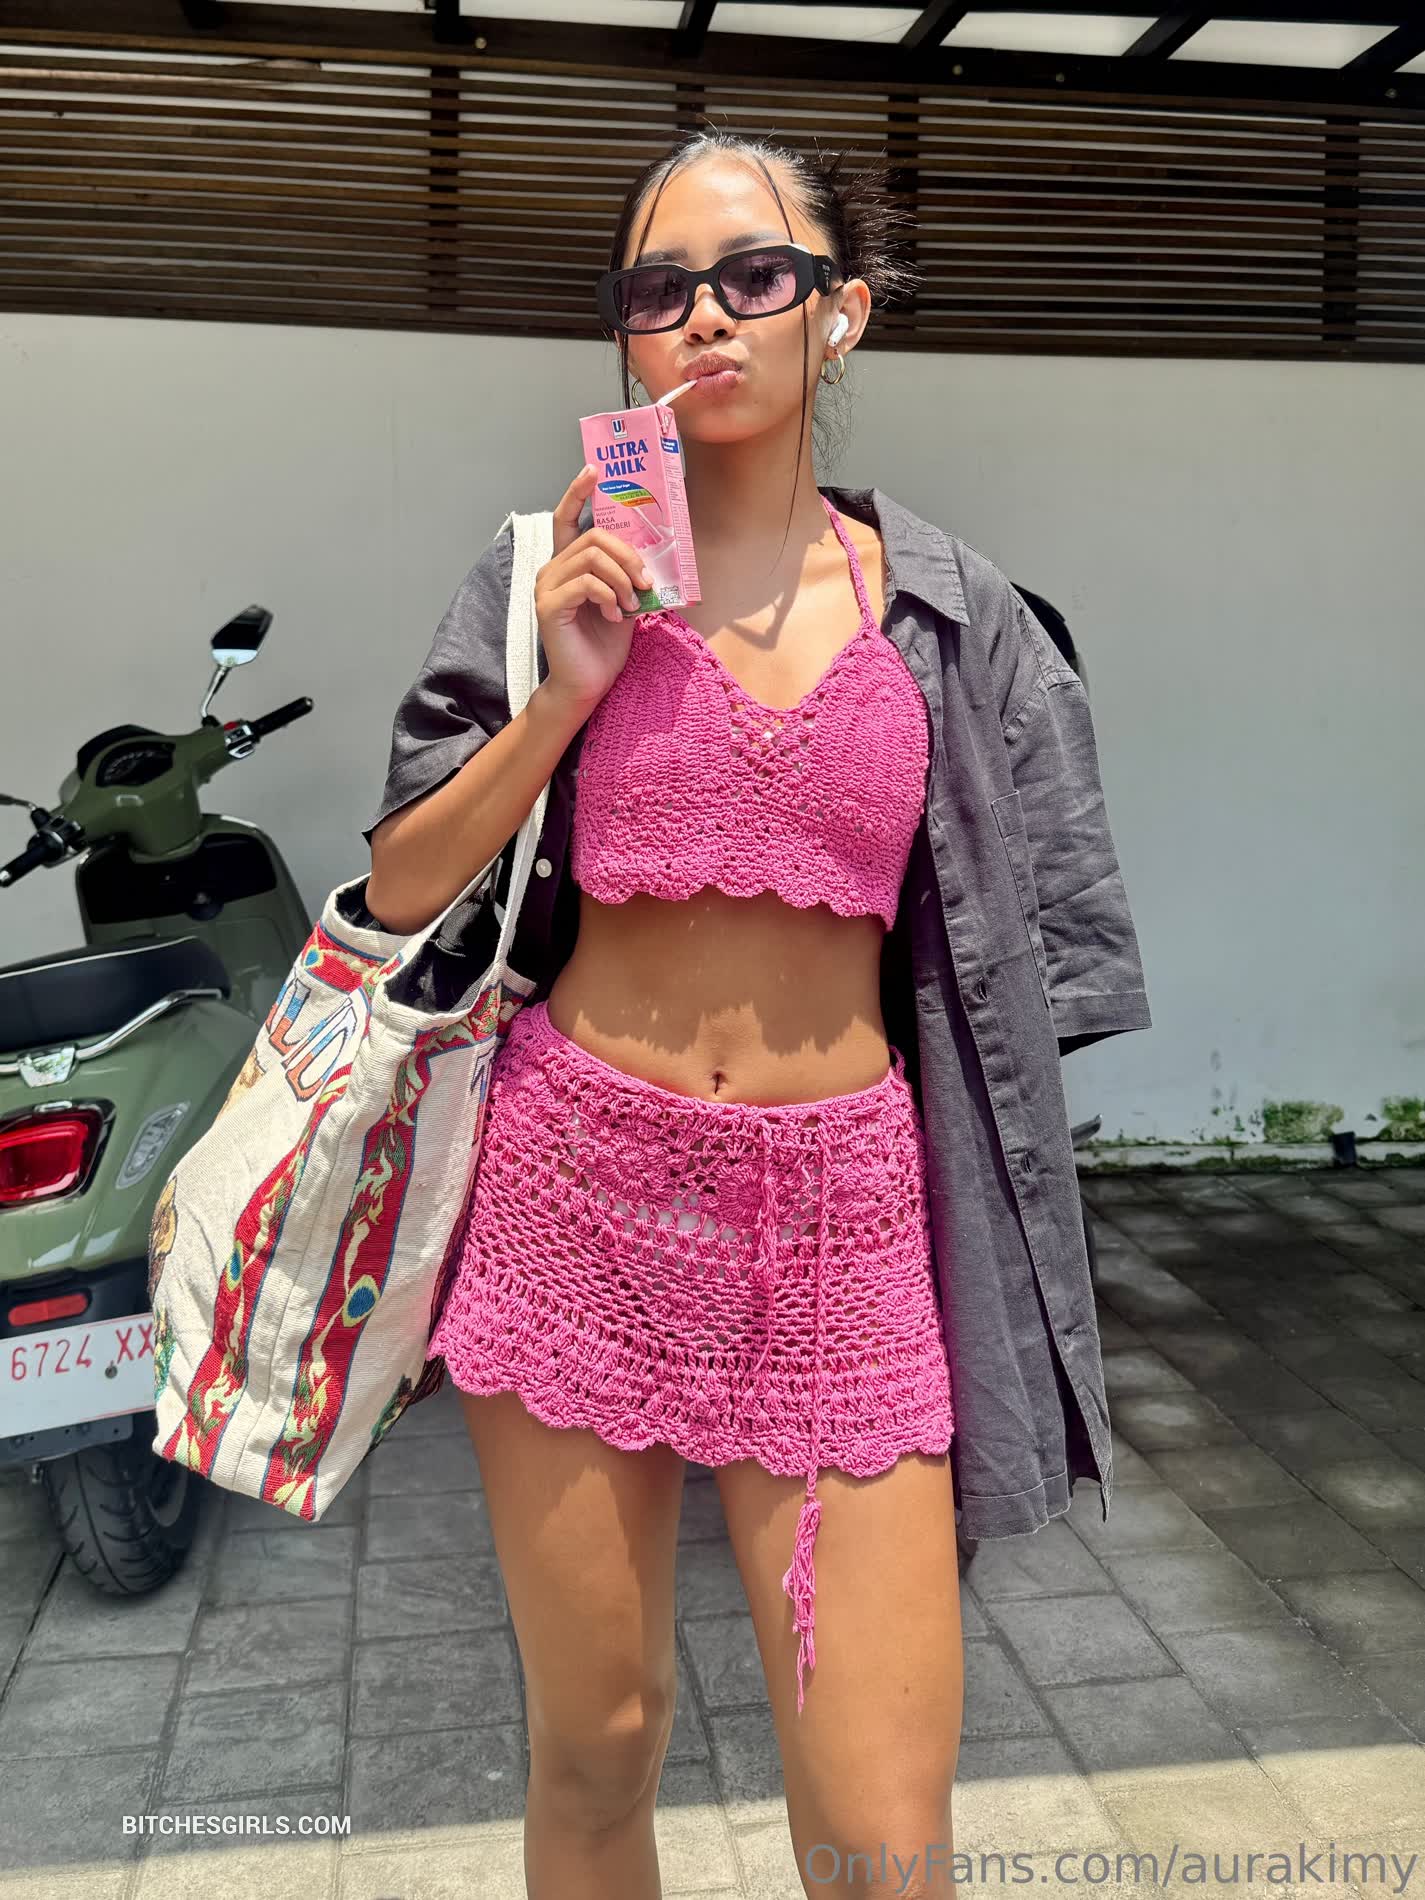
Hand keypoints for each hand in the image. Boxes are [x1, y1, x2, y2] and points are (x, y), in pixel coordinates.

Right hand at [533, 466, 654, 715]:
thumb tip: (654, 555)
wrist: (588, 684)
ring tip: (632, 602)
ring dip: (622, 578)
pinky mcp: (549, 606)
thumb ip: (629, 574)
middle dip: (627, 554)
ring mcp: (547, 586)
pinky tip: (616, 614)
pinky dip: (610, 595)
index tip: (594, 470)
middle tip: (647, 580)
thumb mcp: (625, 599)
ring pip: (592, 557)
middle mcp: (552, 569)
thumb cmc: (604, 644)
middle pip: (593, 537)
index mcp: (568, 564)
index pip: (567, 518)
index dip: (578, 492)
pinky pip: (587, 583)